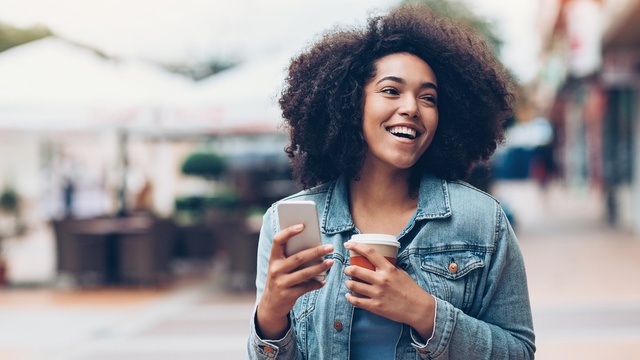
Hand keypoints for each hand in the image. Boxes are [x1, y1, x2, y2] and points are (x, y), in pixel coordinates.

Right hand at [256, 224, 333, 338]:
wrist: (270, 304)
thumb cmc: (281, 278)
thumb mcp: (281, 266)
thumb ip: (292, 256)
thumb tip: (315, 245)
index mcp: (273, 258)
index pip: (278, 240)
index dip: (289, 232)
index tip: (302, 225)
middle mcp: (275, 269)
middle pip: (298, 257)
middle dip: (316, 251)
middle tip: (330, 247)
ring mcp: (281, 283)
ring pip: (304, 273)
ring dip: (320, 267)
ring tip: (331, 262)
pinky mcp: (288, 295)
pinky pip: (306, 288)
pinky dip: (316, 284)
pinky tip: (324, 280)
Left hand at [343, 241, 434, 339]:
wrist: (418, 308)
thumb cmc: (411, 289)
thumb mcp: (401, 273)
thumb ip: (389, 267)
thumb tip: (378, 261)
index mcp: (388, 269)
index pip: (369, 252)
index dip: (356, 246)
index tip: (348, 244)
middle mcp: (381, 280)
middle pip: (355, 270)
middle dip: (347, 269)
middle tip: (347, 270)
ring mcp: (377, 293)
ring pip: (353, 285)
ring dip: (348, 283)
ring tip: (349, 283)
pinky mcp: (375, 306)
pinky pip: (356, 301)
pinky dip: (350, 298)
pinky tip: (349, 296)